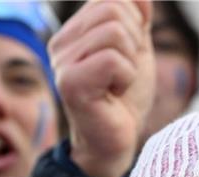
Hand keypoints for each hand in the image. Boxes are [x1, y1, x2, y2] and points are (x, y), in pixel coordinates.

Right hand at [49, 0, 154, 176]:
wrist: (117, 141)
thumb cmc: (125, 99)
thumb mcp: (137, 50)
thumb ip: (137, 18)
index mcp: (75, 32)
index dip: (135, 22)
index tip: (129, 54)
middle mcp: (61, 43)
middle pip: (113, 10)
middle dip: (134, 41)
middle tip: (124, 72)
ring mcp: (62, 62)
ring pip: (115, 33)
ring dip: (130, 62)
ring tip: (118, 84)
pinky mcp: (70, 83)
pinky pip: (113, 60)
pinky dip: (126, 77)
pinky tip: (114, 94)